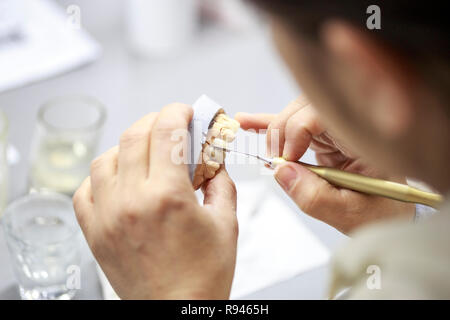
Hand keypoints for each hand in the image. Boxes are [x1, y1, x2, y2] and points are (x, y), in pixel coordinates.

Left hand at [73, 104, 237, 298]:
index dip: (177, 112)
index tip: (184, 110)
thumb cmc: (204, 276)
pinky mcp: (95, 232)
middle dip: (155, 121)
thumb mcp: (226, 224)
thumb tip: (215, 162)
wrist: (177, 312)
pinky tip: (117, 179)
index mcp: (167, 196)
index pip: (166, 132)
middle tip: (169, 125)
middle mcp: (131, 201)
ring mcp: (107, 216)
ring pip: (105, 158)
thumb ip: (222, 185)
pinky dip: (101, 176)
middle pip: (134, 136)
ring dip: (127, 145)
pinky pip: (84, 190)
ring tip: (144, 151)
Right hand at [235, 96, 414, 233]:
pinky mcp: (321, 136)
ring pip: (295, 113)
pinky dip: (269, 125)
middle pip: (305, 107)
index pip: (325, 112)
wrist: (386, 212)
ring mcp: (334, 128)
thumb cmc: (378, 212)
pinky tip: (246, 122)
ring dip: (273, 129)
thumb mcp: (350, 213)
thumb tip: (279, 171)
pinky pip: (292, 126)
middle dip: (282, 130)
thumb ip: (315, 197)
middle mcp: (349, 125)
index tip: (287, 160)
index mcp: (365, 137)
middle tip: (276, 161)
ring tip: (265, 154)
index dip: (298, 130)